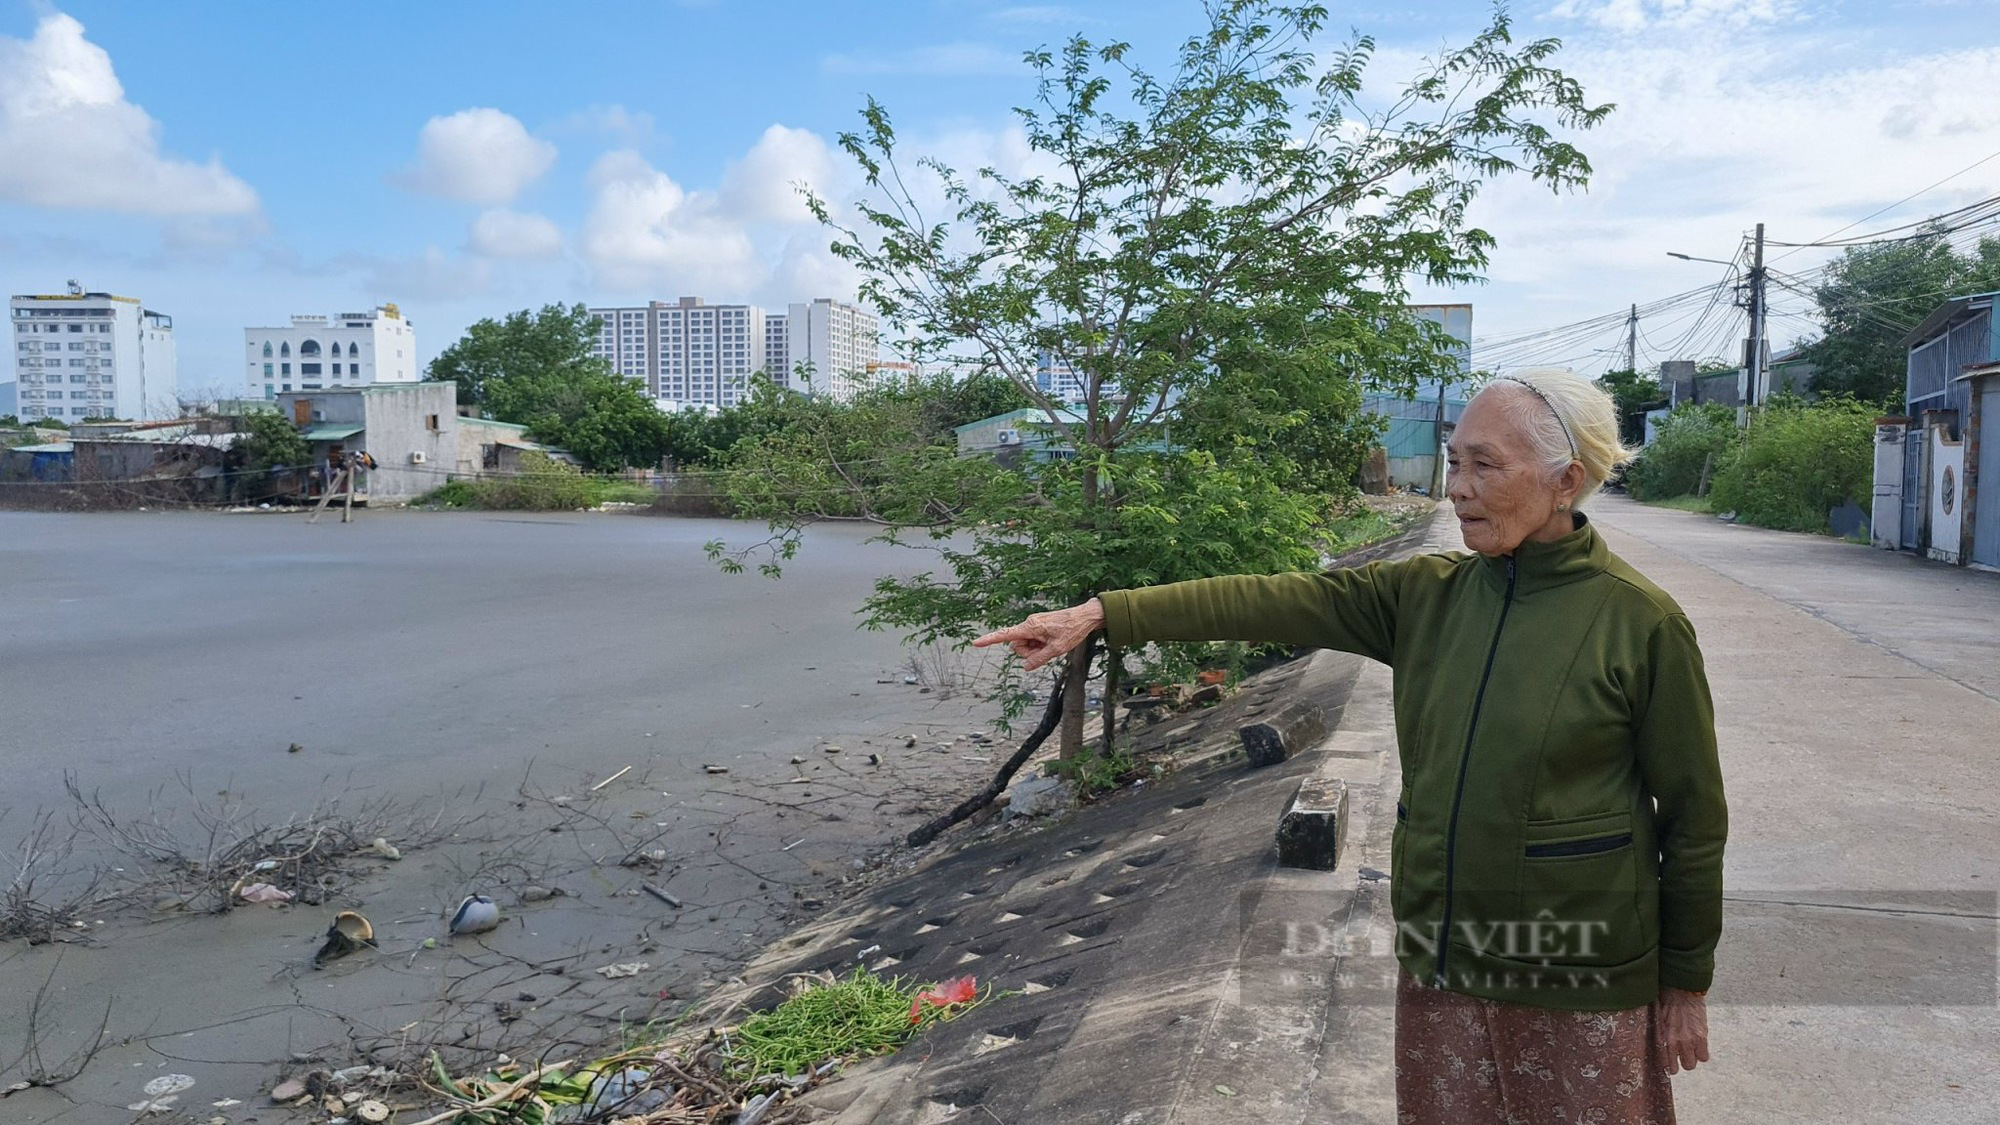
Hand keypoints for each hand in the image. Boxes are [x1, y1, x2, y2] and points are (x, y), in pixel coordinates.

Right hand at [971, 600, 1105, 670]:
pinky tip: (1053, 642)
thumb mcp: (1057, 649)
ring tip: (1052, 644)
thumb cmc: (1072, 630)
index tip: (975, 642)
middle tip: (1047, 650)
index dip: (990, 639)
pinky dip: (1040, 645)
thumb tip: (1025, 667)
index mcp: (1030, 627)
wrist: (1085, 617)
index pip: (1006, 634)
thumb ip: (1039, 659)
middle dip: (1028, 652)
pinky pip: (1033, 640)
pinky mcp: (1039, 626)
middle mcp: (1029, 624)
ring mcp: (1034, 625)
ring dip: (1036, 649)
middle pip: (1018, 645)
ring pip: (1026, 644)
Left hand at [1653, 987, 1709, 1074]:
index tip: (1670, 1065)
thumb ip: (1660, 1034)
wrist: (1683, 989)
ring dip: (1692, 1057)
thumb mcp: (1657, 1019)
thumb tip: (1658, 1046)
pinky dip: (1701, 1052)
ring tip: (1689, 1049)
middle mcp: (1680, 1041)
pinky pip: (1704, 1056)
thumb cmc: (1667, 1001)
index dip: (1671, 1066)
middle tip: (1681, 1054)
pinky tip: (1697, 1045)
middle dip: (1683, 1062)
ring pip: (1695, 1062)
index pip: (1669, 1064)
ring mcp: (1693, 1039)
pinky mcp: (1703, 1035)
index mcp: (1666, 1037)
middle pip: (1686, 1066)